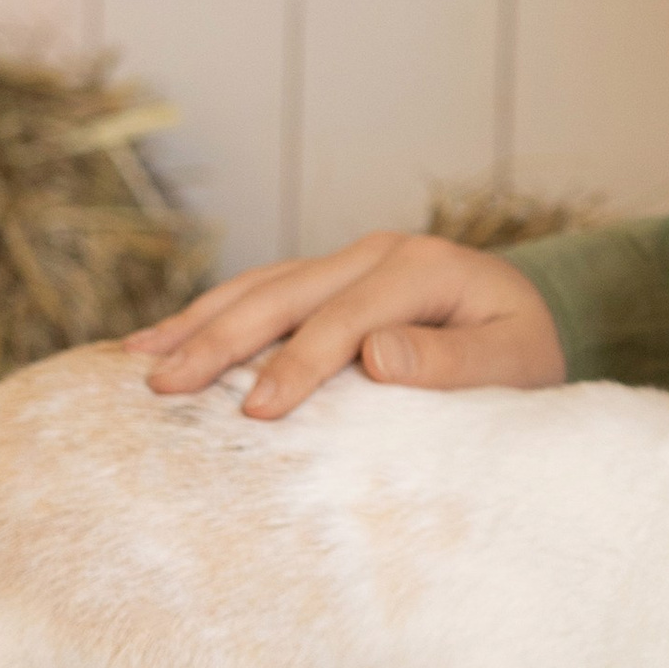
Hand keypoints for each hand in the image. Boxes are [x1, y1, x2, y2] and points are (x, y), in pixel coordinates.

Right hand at [126, 233, 566, 419]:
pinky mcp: (330, 280)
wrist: (530, 330)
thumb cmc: (525, 358)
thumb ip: (454, 362)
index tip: (258, 414)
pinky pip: (262, 294)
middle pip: (287, 294)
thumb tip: (378, 355)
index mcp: (426, 267)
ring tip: (138, 362)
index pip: (350, 316)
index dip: (301, 363)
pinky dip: (210, 317)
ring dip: (198, 323)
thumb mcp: (515, 365)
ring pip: (260, 287)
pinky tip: (161, 340)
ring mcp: (350, 261)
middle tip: (162, 387)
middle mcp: (380, 253)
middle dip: (221, 340)